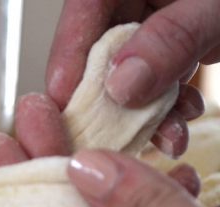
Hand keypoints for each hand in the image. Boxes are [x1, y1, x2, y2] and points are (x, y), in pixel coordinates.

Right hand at [46, 0, 219, 156]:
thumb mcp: (217, 5)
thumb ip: (171, 39)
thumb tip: (121, 83)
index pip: (85, 9)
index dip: (67, 57)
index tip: (62, 101)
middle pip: (101, 45)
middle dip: (111, 94)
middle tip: (110, 133)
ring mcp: (157, 15)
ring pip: (129, 67)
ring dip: (145, 108)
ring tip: (166, 135)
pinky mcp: (174, 38)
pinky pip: (157, 73)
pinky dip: (167, 102)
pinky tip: (181, 118)